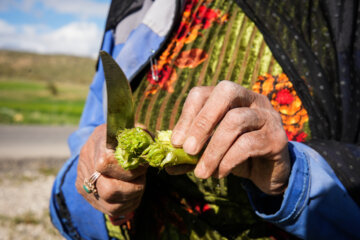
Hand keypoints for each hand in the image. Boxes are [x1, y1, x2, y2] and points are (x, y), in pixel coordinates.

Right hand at [75, 124, 146, 215]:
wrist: (97, 142)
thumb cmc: (119, 135)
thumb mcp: (131, 129)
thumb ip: (142, 135)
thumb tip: (149, 147)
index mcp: (98, 144)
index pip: (108, 164)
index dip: (130, 170)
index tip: (142, 166)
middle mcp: (87, 166)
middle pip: (110, 190)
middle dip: (133, 189)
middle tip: (141, 180)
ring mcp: (84, 183)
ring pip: (112, 206)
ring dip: (132, 199)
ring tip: (138, 186)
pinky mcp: (86, 195)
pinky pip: (110, 210)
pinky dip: (127, 205)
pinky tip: (132, 193)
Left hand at [170, 81, 289, 194]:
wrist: (268, 174)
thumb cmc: (236, 156)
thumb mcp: (210, 152)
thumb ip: (191, 155)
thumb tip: (167, 165)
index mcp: (231, 98)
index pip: (203, 93)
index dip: (187, 115)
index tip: (176, 142)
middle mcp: (251, 99)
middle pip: (225, 92)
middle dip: (202, 122)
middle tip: (188, 150)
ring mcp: (267, 116)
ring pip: (235, 120)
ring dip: (213, 149)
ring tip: (201, 173)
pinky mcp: (277, 138)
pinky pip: (248, 144)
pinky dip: (228, 160)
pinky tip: (220, 174)